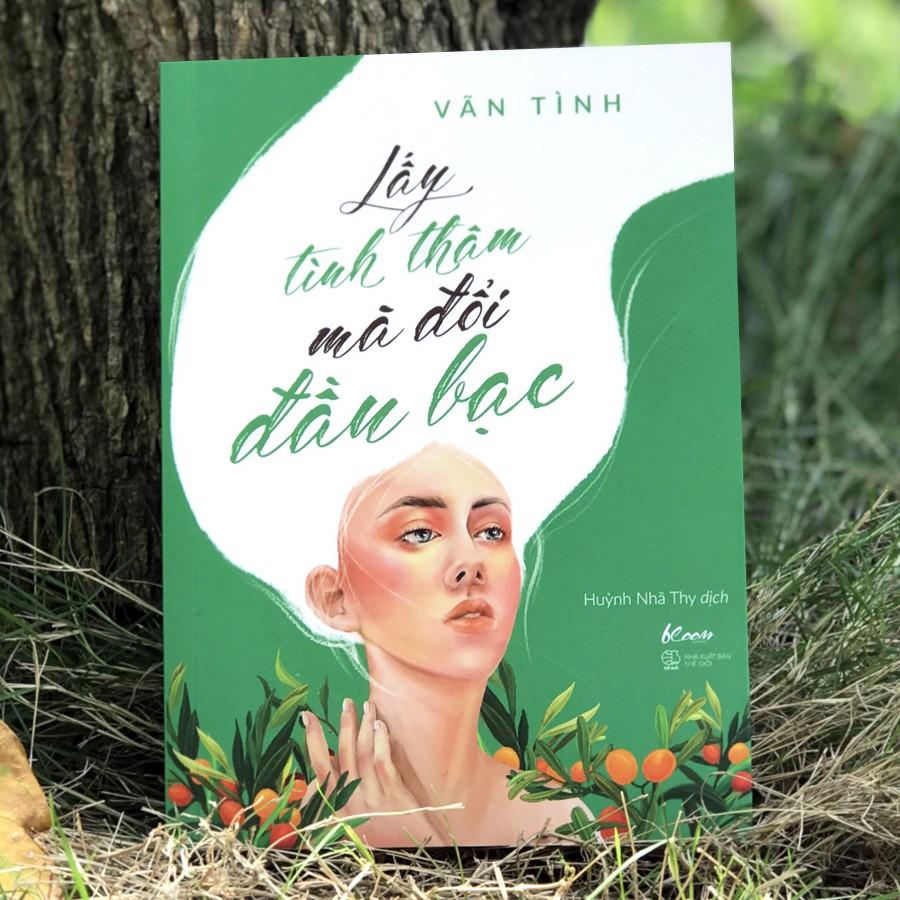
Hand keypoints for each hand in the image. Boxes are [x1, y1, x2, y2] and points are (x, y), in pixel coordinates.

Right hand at [303, 699, 449, 845]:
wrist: (406, 850)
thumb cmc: (376, 833)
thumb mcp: (346, 822)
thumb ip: (330, 800)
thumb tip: (310, 786)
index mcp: (336, 802)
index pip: (319, 765)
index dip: (312, 740)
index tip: (306, 715)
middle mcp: (351, 797)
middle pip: (344, 753)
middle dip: (344, 724)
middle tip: (347, 703)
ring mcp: (372, 795)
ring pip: (363, 753)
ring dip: (364, 726)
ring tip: (368, 706)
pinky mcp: (392, 793)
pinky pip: (382, 761)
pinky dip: (380, 741)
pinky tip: (381, 726)